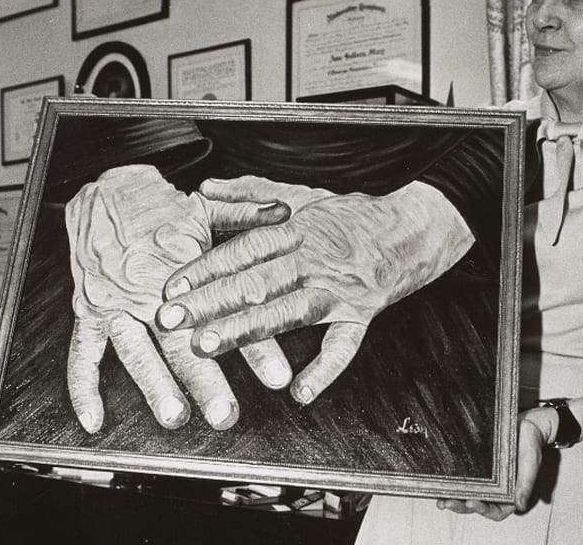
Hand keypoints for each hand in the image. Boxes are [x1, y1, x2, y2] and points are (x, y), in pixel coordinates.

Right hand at [64, 165, 292, 432]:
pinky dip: (83, 389)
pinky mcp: (88, 313)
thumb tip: (287, 213)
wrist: (104, 193)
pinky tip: (95, 421)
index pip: (225, 312)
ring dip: (154, 385)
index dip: (254, 346)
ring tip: (176, 416)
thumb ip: (247, 215)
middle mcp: (149, 291)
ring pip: (135, 351)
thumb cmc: (162, 208)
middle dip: (204, 380)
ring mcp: (115, 305)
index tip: (279, 377)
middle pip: (180, 341)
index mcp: (183, 269)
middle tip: (227, 414)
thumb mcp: (207, 206)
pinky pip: (81, 354)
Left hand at [156, 179, 473, 403]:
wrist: (411, 227)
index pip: (242, 250)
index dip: (204, 269)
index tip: (170, 288)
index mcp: (294, 230)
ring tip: (207, 346)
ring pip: (286, 312)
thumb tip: (206, 188)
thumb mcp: (301, 195)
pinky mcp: (361, 314)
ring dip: (245, 331)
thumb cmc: (350, 214)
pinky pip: (343, 347)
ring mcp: (337, 290)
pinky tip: (299, 394)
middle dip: (209, 302)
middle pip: (255, 282)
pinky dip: (324, 372)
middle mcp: (312, 259)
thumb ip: (250, 193)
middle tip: (170, 320)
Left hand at [437, 408, 553, 518]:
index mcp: (510, 495)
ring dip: (453, 498)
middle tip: (448, 502)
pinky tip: (441, 482)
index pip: (495, 511)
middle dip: (461, 506)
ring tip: (440, 500)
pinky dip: (452, 480)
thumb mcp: (530, 464)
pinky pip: (463, 475)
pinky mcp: (476, 466)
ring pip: (467, 493)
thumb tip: (520, 506)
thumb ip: (525, 485)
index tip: (471, 503)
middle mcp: (495, 490)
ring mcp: (484, 479)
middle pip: (476, 504)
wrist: (526, 424)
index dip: (483, 510)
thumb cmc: (531, 445)